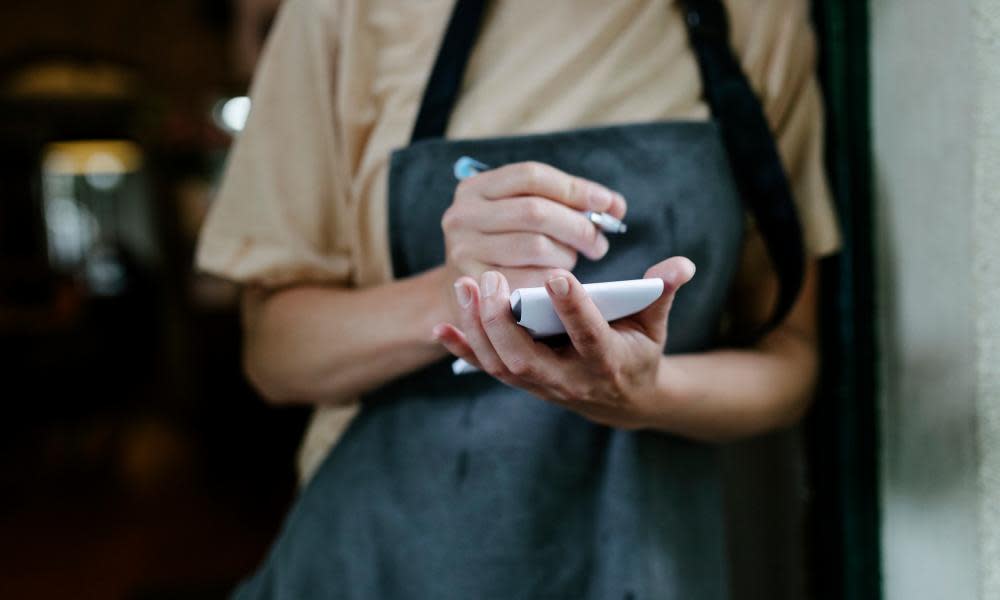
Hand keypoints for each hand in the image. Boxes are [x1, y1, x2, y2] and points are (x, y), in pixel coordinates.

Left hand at [433, 257, 695, 429]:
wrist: (622, 401)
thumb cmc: (637, 350)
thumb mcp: (655, 325)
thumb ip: (662, 293)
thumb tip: (682, 263)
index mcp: (607, 360)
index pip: (589, 334)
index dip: (574, 308)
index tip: (556, 274)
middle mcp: (570, 378)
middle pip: (529, 356)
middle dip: (505, 321)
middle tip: (492, 279)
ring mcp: (541, 384)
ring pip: (503, 363)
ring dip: (478, 328)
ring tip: (465, 285)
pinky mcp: (522, 382)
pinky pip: (488, 368)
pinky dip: (463, 349)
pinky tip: (441, 326)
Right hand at [440, 161, 625, 320]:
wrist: (467, 295)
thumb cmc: (506, 247)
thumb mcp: (521, 215)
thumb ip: (565, 204)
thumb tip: (614, 206)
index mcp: (475, 188)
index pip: (532, 176)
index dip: (575, 189)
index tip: (608, 204)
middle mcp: (461, 216)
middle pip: (535, 211)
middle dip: (578, 226)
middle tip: (600, 243)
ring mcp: (463, 252)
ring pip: (536, 246)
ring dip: (566, 255)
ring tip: (572, 262)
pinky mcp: (474, 287)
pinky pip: (529, 280)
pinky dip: (554, 280)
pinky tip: (561, 283)